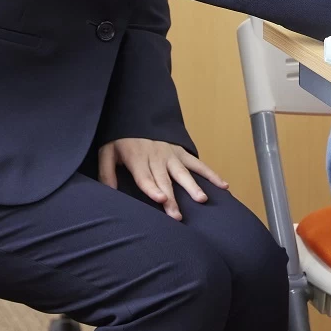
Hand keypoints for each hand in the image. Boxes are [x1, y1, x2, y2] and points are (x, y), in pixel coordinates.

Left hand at [98, 137, 227, 220]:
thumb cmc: (121, 140)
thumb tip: (109, 193)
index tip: (161, 199)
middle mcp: (156, 157)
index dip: (152, 188)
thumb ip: (107, 173)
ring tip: (202, 200)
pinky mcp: (181, 153)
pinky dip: (211, 174)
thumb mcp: (107, 152)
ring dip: (192, 186)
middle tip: (177, 216)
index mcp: (137, 158)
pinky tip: (223, 185)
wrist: (136, 114)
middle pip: (164, 180)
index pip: (145, 176)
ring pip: (183, 173)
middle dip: (172, 198)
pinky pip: (198, 164)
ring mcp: (171, 154)